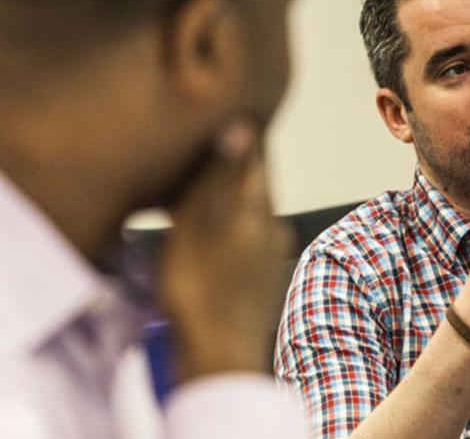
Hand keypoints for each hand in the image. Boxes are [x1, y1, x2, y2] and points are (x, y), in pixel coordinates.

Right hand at [158, 123, 289, 379]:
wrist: (220, 358)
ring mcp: (268, 254)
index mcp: (255, 207)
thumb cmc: (200, 291)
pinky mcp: (260, 278)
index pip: (254, 155)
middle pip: (253, 182)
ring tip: (200, 186)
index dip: (240, 132)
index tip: (224, 111)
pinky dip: (228, 224)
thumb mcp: (199, 226)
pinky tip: (210, 233)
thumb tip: (241, 128)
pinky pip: (245, 236)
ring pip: (249, 209)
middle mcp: (270, 226)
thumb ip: (219, 178)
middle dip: (233, 163)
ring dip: (229, 195)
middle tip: (206, 143)